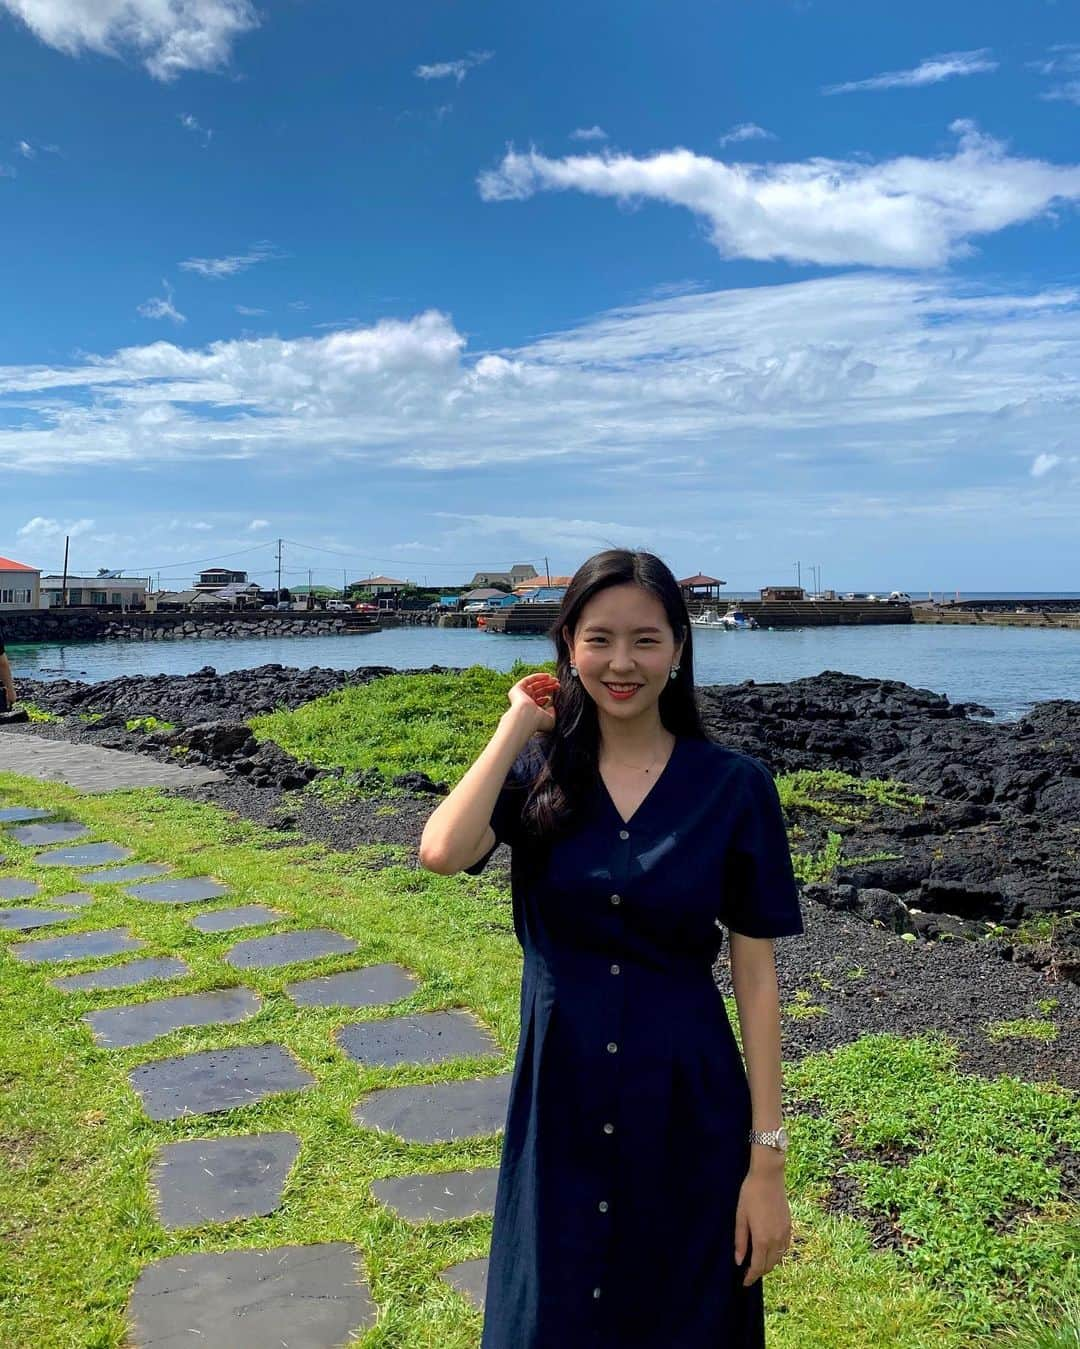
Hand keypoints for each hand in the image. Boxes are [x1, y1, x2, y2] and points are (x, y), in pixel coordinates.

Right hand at [506, 672, 559, 734]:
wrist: (527, 716)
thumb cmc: (538, 721)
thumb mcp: (550, 718)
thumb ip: (552, 712)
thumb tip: (553, 706)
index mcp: (531, 711)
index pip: (539, 701)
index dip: (548, 695)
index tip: (557, 691)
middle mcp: (524, 703)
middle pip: (538, 692)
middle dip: (548, 687)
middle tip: (557, 684)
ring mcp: (520, 696)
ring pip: (534, 685)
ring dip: (545, 681)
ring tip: (555, 680)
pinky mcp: (516, 689)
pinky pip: (527, 680)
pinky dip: (537, 677)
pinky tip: (547, 676)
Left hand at [734, 1169, 791, 1286]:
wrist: (768, 1177)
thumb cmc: (750, 1194)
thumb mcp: (740, 1217)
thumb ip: (740, 1241)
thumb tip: (738, 1261)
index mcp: (762, 1239)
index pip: (757, 1267)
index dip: (750, 1277)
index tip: (744, 1282)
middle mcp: (776, 1240)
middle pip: (769, 1265)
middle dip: (759, 1272)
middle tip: (748, 1273)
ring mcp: (784, 1233)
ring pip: (778, 1258)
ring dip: (769, 1264)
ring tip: (758, 1263)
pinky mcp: (789, 1226)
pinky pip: (785, 1248)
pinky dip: (778, 1254)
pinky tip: (770, 1251)